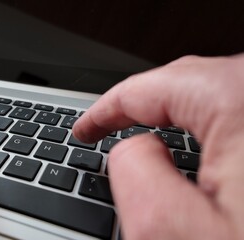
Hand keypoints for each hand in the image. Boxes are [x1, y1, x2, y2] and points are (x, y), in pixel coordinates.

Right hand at [73, 54, 243, 238]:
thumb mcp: (172, 227)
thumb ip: (135, 173)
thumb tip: (130, 147)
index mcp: (239, 101)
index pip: (147, 88)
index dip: (103, 110)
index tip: (84, 131)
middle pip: (181, 81)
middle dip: (135, 105)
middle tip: (104, 128)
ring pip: (209, 93)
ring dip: (169, 111)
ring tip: (140, 128)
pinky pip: (234, 109)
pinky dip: (202, 121)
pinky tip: (191, 138)